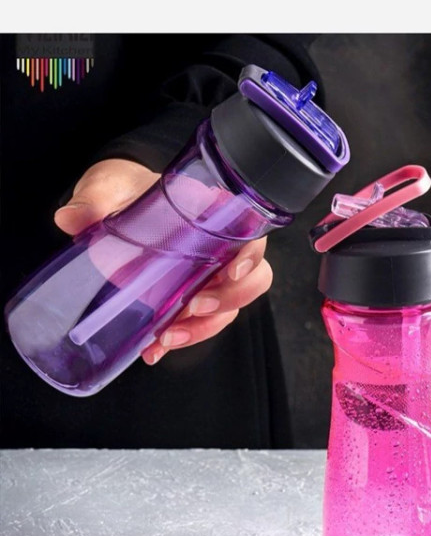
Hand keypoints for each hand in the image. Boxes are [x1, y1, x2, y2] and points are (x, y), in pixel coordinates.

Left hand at [55, 159, 272, 364]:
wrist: (116, 205)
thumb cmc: (126, 189)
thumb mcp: (109, 187)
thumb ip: (95, 200)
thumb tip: (71, 219)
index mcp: (215, 215)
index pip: (252, 236)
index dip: (250, 258)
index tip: (232, 271)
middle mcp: (222, 249)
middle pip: (253, 279)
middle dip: (229, 300)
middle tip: (195, 307)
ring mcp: (211, 277)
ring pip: (232, 308)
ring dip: (206, 327)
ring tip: (170, 337)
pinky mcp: (193, 298)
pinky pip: (202, 323)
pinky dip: (183, 338)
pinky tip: (155, 349)